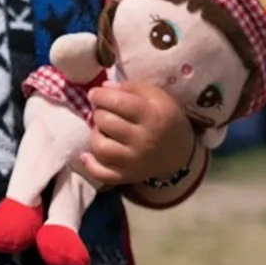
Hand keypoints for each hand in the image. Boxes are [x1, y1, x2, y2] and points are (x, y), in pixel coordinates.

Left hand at [78, 82, 197, 186]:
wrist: (179, 151)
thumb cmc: (164, 118)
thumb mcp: (156, 96)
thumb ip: (131, 88)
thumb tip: (103, 88)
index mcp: (152, 116)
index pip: (118, 102)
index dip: (100, 96)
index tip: (95, 94)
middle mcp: (143, 141)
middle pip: (106, 123)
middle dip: (99, 113)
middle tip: (102, 111)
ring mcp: (134, 162)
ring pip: (101, 148)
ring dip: (95, 135)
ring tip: (101, 130)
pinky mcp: (127, 176)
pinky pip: (102, 174)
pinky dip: (90, 165)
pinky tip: (86, 155)